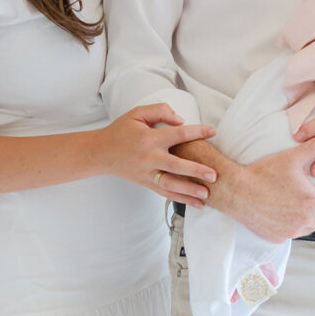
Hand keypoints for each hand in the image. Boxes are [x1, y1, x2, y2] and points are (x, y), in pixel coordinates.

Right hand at [100, 104, 216, 207]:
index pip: (178, 135)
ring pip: (170, 185)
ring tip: (206, 195)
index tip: (212, 132)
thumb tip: (181, 120)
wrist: (101, 153)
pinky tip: (195, 204)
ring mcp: (147, 173)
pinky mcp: (145, 183)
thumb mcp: (137, 113)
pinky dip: (180, 199)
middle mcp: (149, 158)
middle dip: (195, 171)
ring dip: (189, 191)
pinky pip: (165, 193)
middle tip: (213, 175)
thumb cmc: (120, 131)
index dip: (197, 132)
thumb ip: (160, 111)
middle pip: (176, 166)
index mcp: (149, 139)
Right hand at [229, 132, 314, 242]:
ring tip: (304, 206)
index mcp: (312, 201)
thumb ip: (314, 147)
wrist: (236, 191)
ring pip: (312, 229)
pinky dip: (294, 225)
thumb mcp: (290, 158)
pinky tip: (285, 212)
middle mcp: (305, 219)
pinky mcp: (278, 237)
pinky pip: (293, 233)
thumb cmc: (262, 174)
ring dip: (313, 220)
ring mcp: (291, 231)